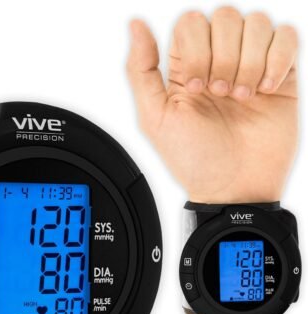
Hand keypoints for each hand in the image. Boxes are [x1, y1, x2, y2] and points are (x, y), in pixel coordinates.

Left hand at [127, 7, 298, 202]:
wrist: (235, 187)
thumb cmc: (194, 159)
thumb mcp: (155, 118)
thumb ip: (142, 70)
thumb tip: (136, 25)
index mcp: (186, 69)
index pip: (190, 22)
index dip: (196, 48)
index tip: (197, 88)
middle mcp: (218, 62)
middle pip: (225, 16)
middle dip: (223, 57)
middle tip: (220, 94)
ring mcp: (250, 67)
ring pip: (256, 23)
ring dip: (249, 61)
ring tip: (243, 97)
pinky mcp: (280, 77)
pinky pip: (286, 37)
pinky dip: (277, 59)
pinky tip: (266, 89)